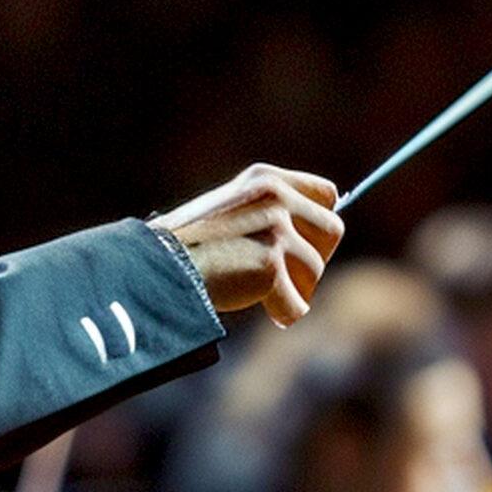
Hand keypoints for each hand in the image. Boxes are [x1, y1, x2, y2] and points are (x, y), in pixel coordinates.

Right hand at [149, 165, 343, 327]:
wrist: (159, 266)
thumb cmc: (190, 246)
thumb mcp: (233, 209)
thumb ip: (271, 211)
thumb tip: (319, 237)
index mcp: (266, 178)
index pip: (328, 194)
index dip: (317, 225)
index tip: (297, 246)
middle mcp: (275, 197)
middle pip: (332, 232)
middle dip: (311, 259)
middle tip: (281, 276)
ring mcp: (274, 229)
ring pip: (315, 270)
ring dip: (294, 288)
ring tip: (263, 293)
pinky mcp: (269, 263)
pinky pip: (298, 302)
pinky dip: (282, 312)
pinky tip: (265, 310)